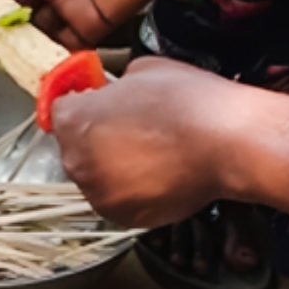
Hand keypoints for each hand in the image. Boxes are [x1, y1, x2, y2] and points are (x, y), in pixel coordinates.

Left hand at [52, 59, 250, 228]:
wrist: (227, 142)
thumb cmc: (189, 103)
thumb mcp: (142, 70)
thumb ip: (115, 86)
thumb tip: (115, 93)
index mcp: (73, 120)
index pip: (60, 111)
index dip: (83, 104)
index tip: (97, 104)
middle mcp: (78, 161)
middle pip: (76, 147)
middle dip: (98, 138)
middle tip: (133, 128)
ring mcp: (99, 193)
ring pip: (98, 177)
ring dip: (115, 167)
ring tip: (152, 152)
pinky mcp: (123, 217)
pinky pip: (119, 200)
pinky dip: (134, 191)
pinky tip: (160, 172)